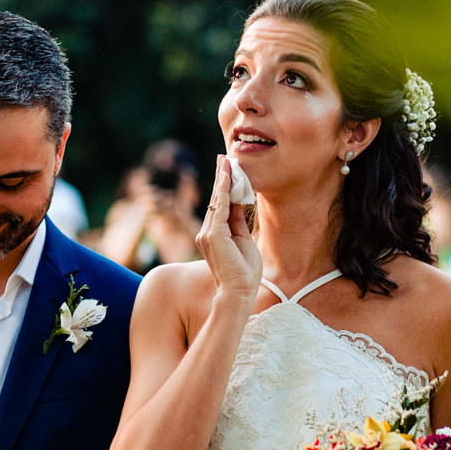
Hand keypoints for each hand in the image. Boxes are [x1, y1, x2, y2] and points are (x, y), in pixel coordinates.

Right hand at [195, 156, 261, 297]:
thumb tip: (237, 202)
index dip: (224, 188)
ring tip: (227, 161)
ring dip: (223, 179)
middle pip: (215, 200)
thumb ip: (237, 222)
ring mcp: (207, 234)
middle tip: (224, 158)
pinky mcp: (212, 235)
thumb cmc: (244, 272)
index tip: (227, 171)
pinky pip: (219, 206)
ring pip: (216, 201)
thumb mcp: (243, 241)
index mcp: (214, 236)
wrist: (240, 291)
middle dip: (221, 178)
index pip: (219, 207)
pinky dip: (224, 190)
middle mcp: (206, 234)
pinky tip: (228, 176)